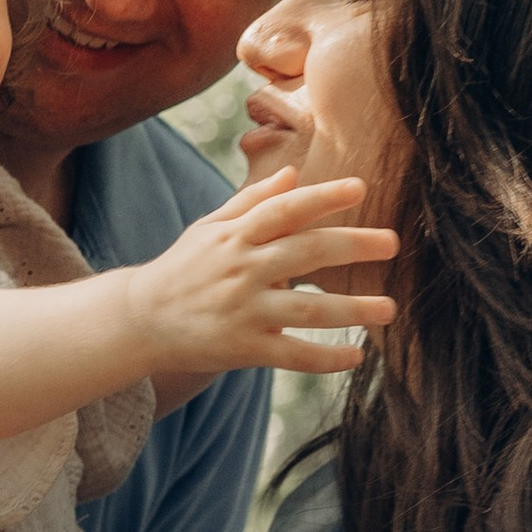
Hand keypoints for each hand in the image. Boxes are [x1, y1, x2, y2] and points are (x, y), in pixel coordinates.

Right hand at [141, 173, 396, 382]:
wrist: (139, 320)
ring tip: (390, 309)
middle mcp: (242, 269)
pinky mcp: (243, 348)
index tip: (360, 187)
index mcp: (236, 235)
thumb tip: (293, 173)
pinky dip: (325, 358)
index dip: (322, 197)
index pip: (285, 209)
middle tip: (392, 243)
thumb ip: (251, 201)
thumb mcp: (209, 227)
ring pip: (307, 308)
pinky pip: (292, 355)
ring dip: (352, 309)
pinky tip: (356, 357)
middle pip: (305, 252)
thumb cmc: (182, 268)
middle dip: (352, 246)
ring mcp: (243, 310)